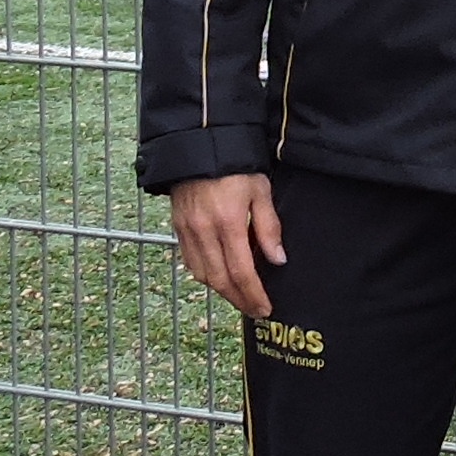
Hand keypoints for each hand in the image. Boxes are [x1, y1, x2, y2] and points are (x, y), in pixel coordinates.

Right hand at [167, 171, 285, 320]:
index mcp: (228, 222)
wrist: (199, 144)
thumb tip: (277, 260)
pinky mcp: (177, 228)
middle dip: (239, 300)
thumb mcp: (261, 191)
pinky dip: (205, 275)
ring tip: (240, 297)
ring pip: (202, 275)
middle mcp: (204, 231)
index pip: (242, 271)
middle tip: (255, 310)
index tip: (265, 308)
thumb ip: (269, 227)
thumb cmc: (235, 166)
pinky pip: (190, 262)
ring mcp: (187, 231)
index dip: (253, 294)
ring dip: (221, 291)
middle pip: (220, 280)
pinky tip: (219, 277)